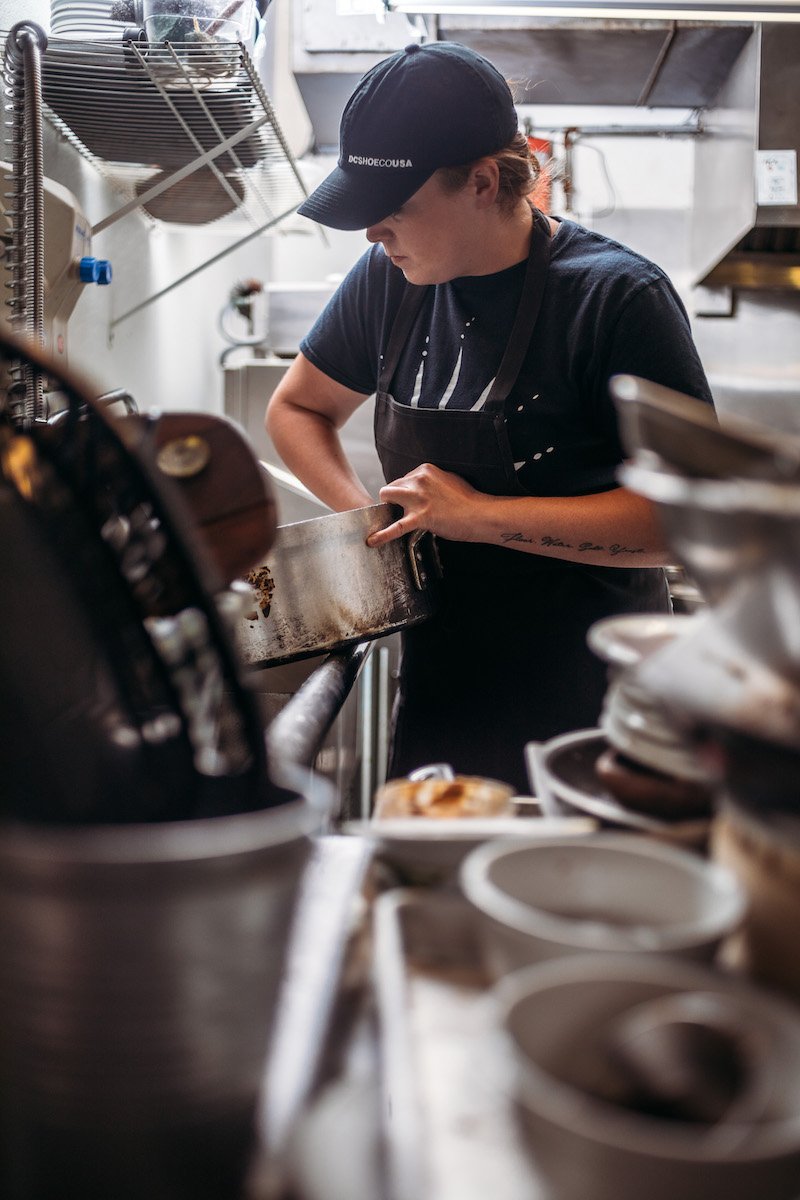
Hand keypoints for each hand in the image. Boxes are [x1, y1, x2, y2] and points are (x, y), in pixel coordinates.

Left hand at [366, 463, 484, 546]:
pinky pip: (396, 526)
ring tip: (390, 517)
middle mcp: (419, 480)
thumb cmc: (469, 500)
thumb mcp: (449, 480)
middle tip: (403, 510)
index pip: (404, 479)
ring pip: (387, 496)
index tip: (412, 502)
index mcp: (425, 470)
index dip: (406, 492)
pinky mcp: (420, 517)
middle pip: (392, 486)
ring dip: (388, 507)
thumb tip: (424, 488)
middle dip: (394, 498)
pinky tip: (372, 540)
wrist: (480, 514)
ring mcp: (418, 498)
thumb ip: (433, 481)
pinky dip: (382, 535)